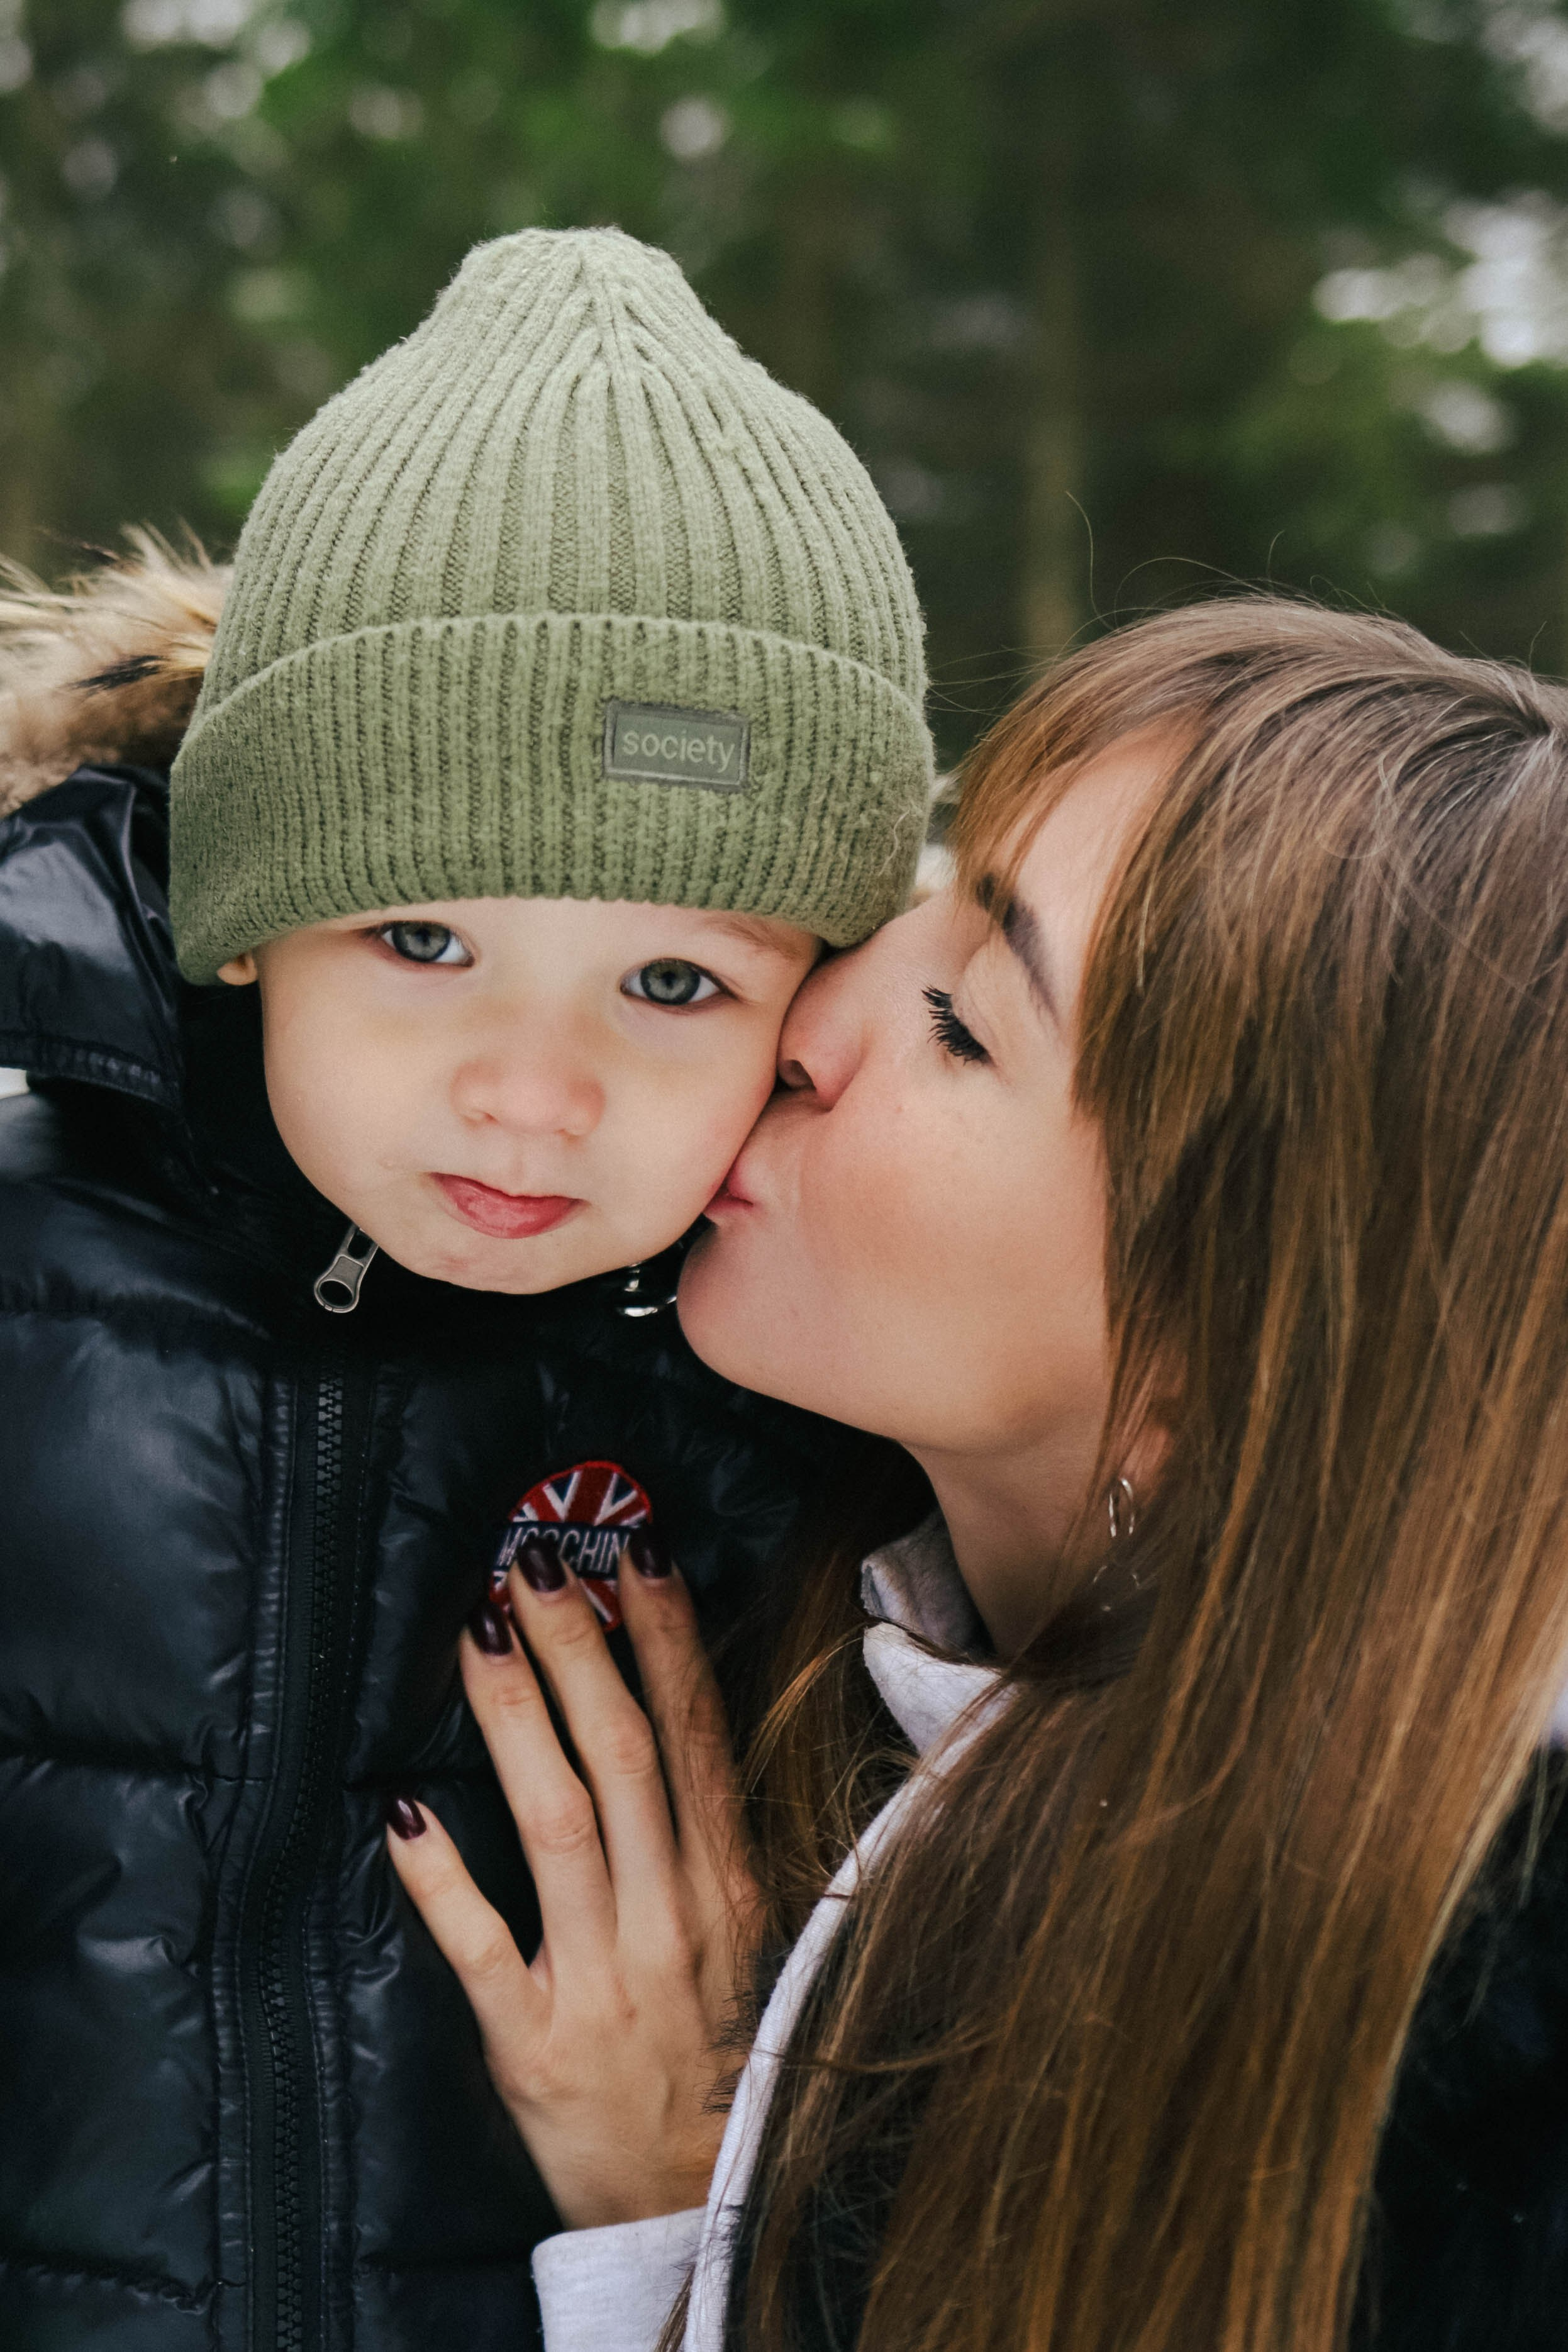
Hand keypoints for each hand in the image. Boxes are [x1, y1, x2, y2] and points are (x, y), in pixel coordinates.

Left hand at [384, 1530, 759, 2230]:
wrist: (697, 2205)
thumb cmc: (715, 2053)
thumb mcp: (743, 1935)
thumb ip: (706, 1837)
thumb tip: (673, 1710)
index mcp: (727, 1886)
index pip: (700, 1735)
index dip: (671, 1639)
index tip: (639, 1554)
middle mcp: (675, 1919)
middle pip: (628, 1756)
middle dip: (583, 1648)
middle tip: (536, 1562)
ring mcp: (605, 1979)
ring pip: (560, 1824)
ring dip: (518, 1721)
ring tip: (478, 1634)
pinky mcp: (535, 2042)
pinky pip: (482, 1948)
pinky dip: (444, 1880)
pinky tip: (404, 1813)